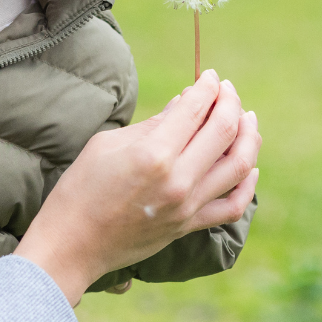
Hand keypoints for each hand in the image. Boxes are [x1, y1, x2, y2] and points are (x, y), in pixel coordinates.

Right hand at [14, 70, 260, 304]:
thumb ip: (152, 125)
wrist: (72, 244)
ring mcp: (188, 206)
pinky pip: (233, 205)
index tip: (210, 76)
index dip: (207, 86)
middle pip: (225, 131)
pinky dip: (248, 184)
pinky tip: (249, 167)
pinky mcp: (189, 226)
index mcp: (153, 154)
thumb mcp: (108, 144)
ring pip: (239, 166)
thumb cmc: (81, 188)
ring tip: (246, 119)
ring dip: (248, 136)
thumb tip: (183, 105)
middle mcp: (178, 180)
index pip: (196, 109)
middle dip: (231, 103)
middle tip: (227, 90)